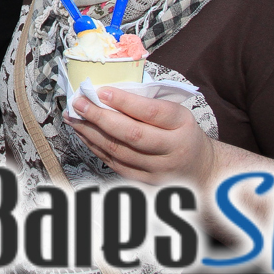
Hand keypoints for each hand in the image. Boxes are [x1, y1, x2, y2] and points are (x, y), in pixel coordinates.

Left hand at [67, 88, 214, 185]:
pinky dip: (95, 147)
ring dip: (90, 132)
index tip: (100, 91)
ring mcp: (159, 169)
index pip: (151, 112)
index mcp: (182, 125)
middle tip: (78, 103)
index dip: (124, 102)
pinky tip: (83, 134)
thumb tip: (107, 91)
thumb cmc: (182, 132)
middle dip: (99, 117)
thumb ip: (148, 103)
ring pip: (118, 151)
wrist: (200, 168)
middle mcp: (173, 149)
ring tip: (73, 117)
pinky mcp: (145, 182)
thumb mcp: (176, 113)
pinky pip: (114, 163)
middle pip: (131, 134)